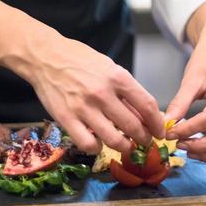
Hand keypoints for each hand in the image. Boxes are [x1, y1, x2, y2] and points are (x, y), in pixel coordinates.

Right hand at [22, 31, 164, 155]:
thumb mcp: (108, 67)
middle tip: (145, 141)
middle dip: (144, 138)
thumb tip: (143, 112)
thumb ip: (125, 89)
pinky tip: (98, 143)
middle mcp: (102, 93)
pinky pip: (88, 144)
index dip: (157, 123)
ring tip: (126, 146)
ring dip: (124, 147)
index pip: (147, 105)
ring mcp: (84, 108)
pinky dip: (97, 148)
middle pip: (133, 126)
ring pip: (114, 140)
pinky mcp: (66, 120)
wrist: (45, 57)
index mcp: (117, 77)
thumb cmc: (79, 60)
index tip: (160, 131)